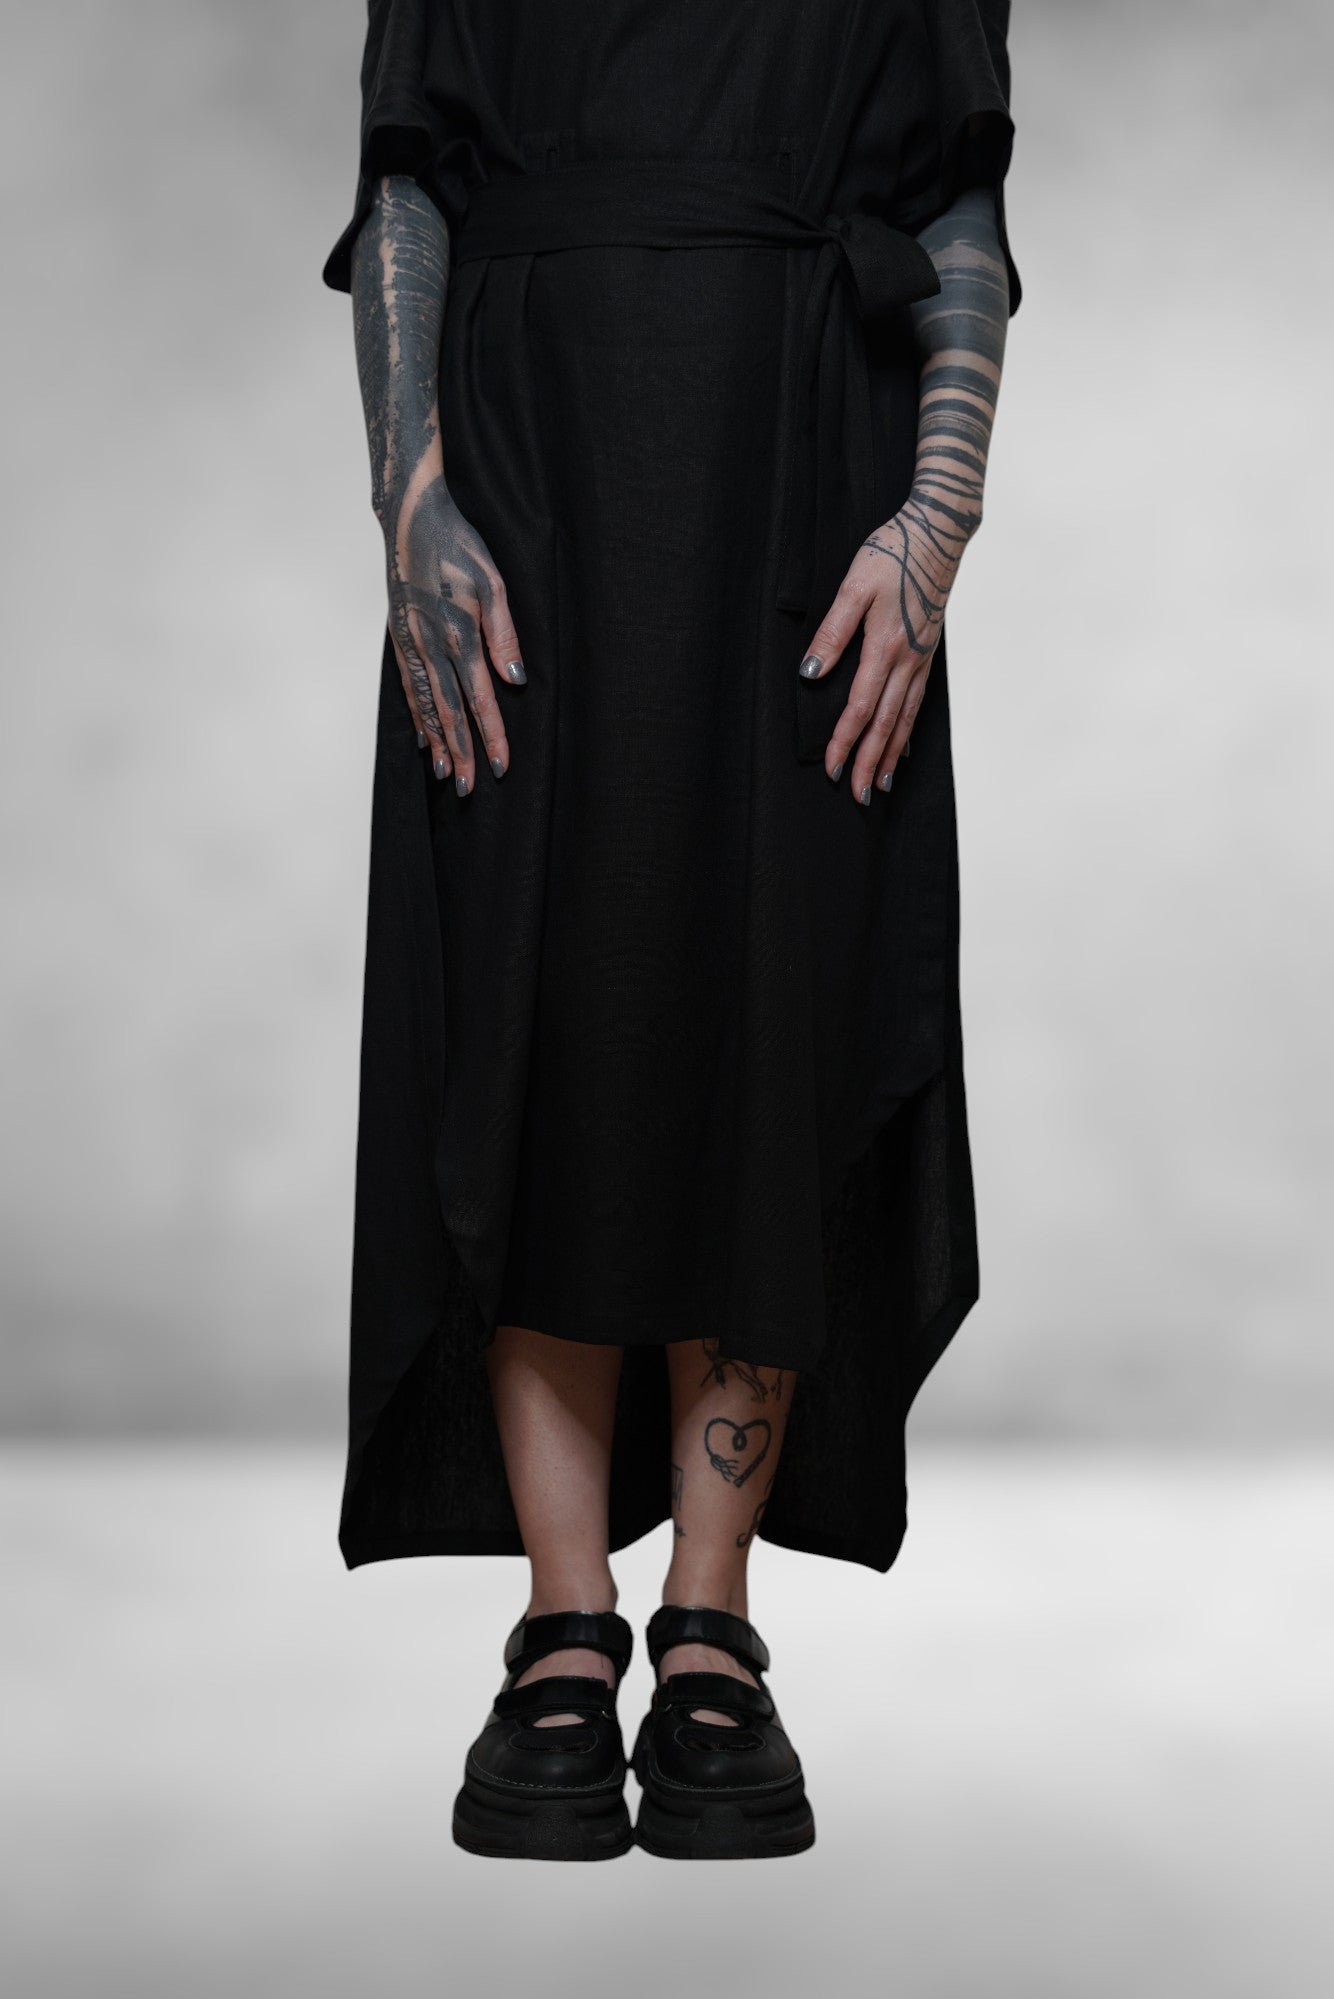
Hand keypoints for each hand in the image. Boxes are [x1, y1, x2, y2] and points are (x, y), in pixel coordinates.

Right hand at [384, 475, 525, 797]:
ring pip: (426, 705)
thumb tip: (515, 680)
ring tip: (446, 774)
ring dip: (438, 742)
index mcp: (458, 635)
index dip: (491, 736)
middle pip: (449, 712)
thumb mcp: (493, 583)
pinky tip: (424, 735)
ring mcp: (410, 644)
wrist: (410, 519)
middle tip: (470, 789)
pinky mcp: (400, 638)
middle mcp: (430, 647)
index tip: (501, 767)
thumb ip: (504, 635)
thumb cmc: (458, 546)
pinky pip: (409, 687)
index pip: (478, 699)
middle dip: (462, 753)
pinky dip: (418, 715)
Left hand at [797, 507, 957, 802]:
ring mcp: (921, 658)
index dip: (845, 741)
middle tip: (858, 797)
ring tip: (879, 784)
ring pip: (904, 718)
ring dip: (890, 754)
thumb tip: (811, 672)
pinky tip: (902, 747)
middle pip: (885, 724)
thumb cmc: (893, 551)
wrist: (939, 531)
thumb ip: (833, 630)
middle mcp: (907, 660)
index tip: (831, 770)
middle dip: (869, 762)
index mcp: (885, 646)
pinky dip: (908, 730)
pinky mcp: (927, 652)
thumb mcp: (854, 584)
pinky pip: (917, 701)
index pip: (861, 707)